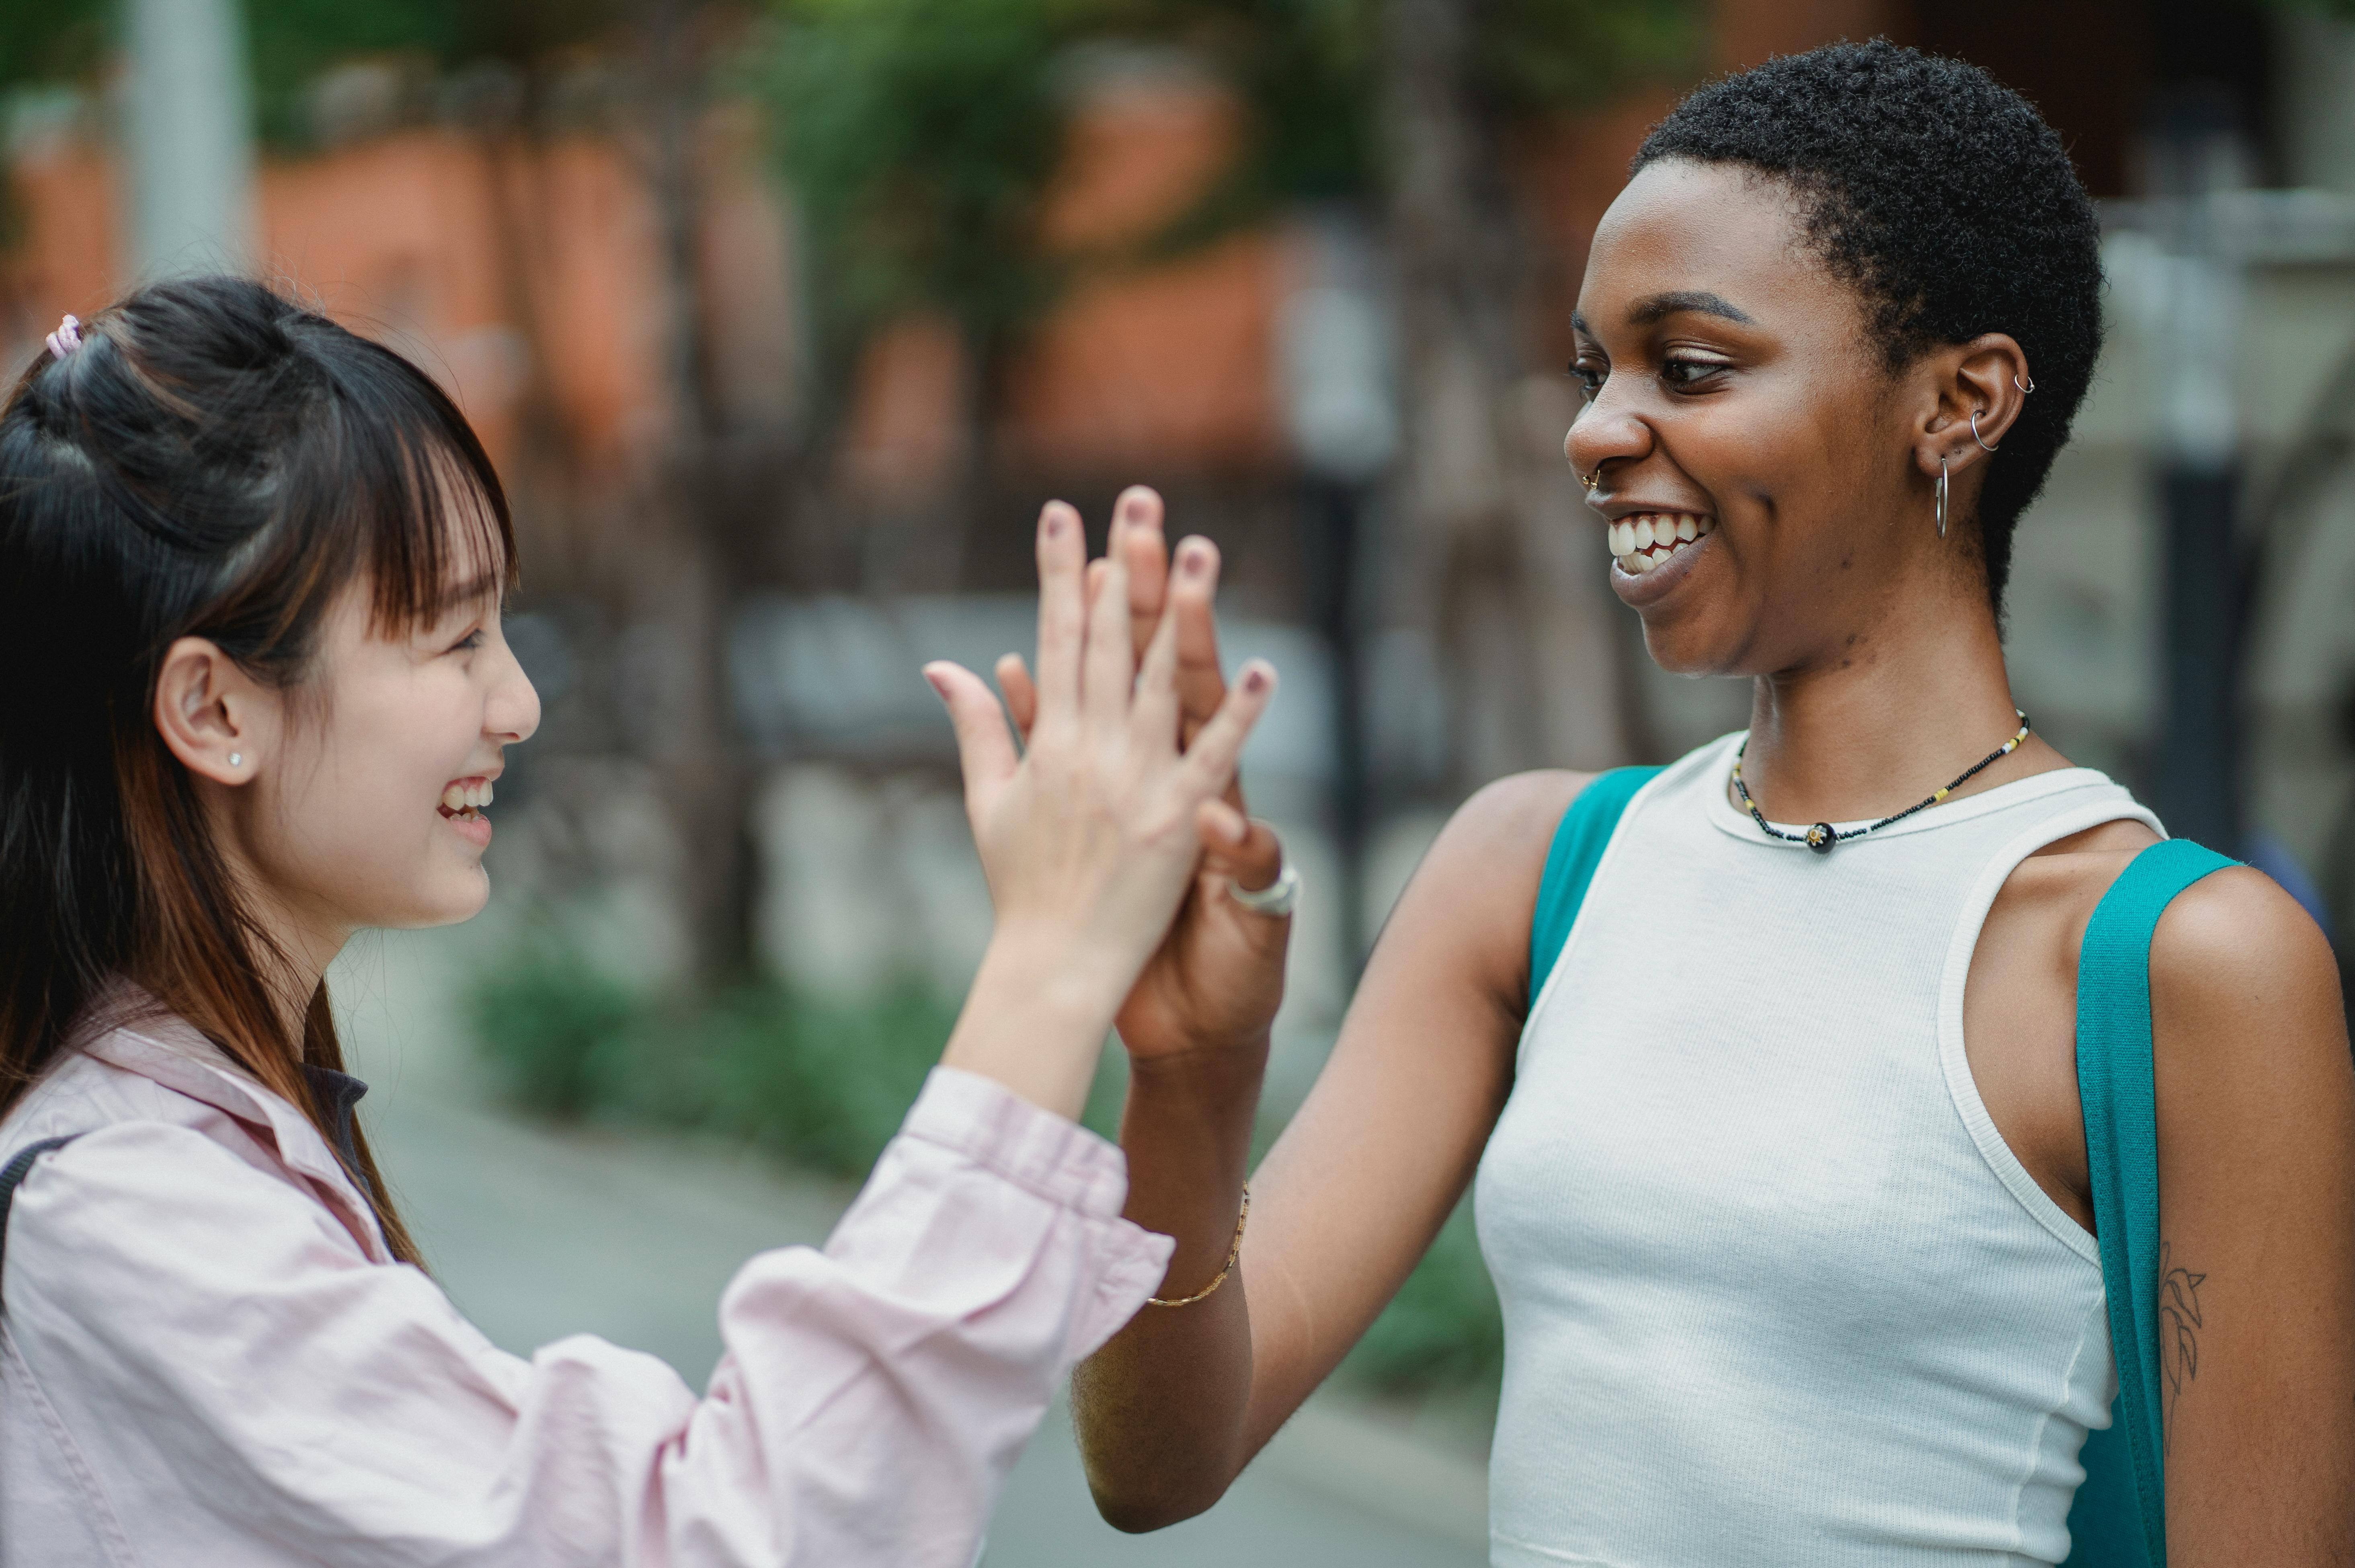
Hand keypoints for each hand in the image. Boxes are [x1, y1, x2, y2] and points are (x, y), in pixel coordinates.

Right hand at [924, 499, 1275, 1109]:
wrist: (1052, 971)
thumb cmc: (1021, 892)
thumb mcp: (989, 803)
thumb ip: (977, 730)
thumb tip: (942, 665)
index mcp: (1048, 744)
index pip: (1055, 640)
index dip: (1059, 575)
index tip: (1061, 517)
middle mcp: (1089, 752)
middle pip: (1108, 643)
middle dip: (1120, 567)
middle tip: (1136, 501)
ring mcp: (1135, 785)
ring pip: (1162, 682)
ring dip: (1182, 615)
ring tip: (1199, 552)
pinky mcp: (1176, 824)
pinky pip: (1216, 759)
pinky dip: (1242, 715)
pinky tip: (1267, 669)